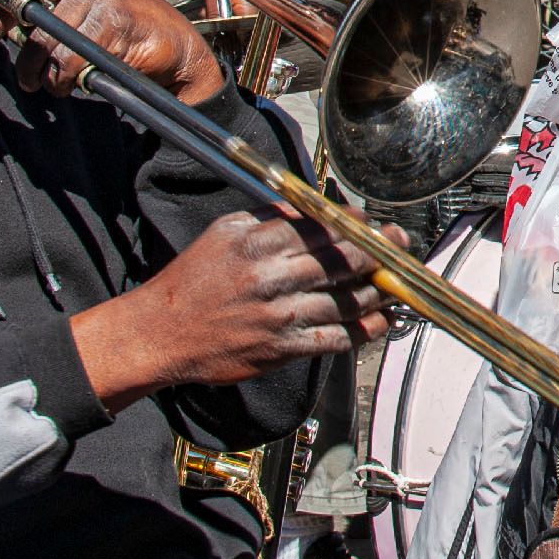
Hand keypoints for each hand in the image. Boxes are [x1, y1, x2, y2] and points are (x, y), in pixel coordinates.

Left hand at [0, 0, 225, 104]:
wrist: (174, 46)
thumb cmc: (124, 28)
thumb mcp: (84, 6)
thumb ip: (45, 5)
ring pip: (41, 37)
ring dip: (37, 69)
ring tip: (46, 81)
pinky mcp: (112, 20)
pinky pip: (66, 58)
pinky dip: (62, 79)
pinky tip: (71, 82)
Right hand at [70, 209, 405, 409]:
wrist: (159, 335)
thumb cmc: (191, 281)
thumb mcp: (224, 233)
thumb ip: (267, 219)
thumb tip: (307, 208)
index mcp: (257, 243)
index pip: (321, 228)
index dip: (354, 226)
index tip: (371, 223)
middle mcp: (270, 278)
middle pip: (340, 262)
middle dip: (379, 251)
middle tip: (400, 245)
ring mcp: (277, 316)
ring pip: (344, 300)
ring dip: (378, 290)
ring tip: (398, 281)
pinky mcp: (279, 349)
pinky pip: (332, 338)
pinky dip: (362, 329)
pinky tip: (380, 320)